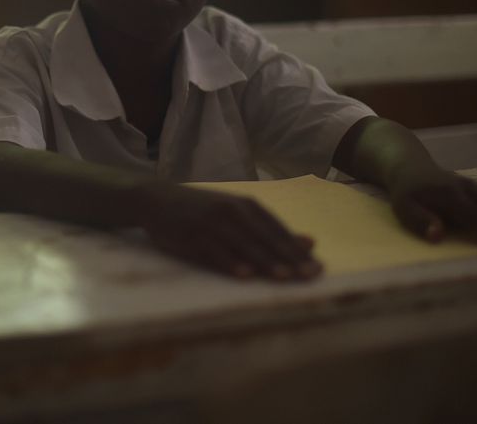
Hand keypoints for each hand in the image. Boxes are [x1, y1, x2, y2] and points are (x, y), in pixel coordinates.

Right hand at [138, 183, 321, 280]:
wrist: (158, 200)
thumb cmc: (203, 210)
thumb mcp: (237, 213)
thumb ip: (270, 229)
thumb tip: (310, 243)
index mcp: (247, 205)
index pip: (278, 230)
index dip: (298, 250)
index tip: (318, 268)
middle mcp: (232, 211)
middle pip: (265, 237)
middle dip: (289, 258)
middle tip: (309, 275)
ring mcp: (212, 223)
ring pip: (244, 245)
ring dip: (265, 261)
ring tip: (284, 276)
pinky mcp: (192, 235)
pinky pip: (215, 251)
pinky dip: (230, 262)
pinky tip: (243, 274)